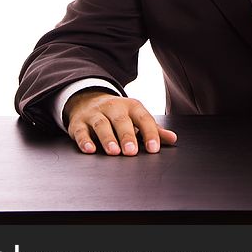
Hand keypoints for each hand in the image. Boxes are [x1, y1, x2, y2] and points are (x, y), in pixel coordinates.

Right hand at [63, 90, 177, 155]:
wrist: (87, 99)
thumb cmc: (118, 114)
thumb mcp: (136, 117)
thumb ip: (153, 129)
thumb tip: (172, 139)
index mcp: (131, 106)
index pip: (143, 118)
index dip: (149, 133)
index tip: (153, 148)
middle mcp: (113, 107)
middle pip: (121, 120)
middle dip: (127, 136)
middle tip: (131, 152)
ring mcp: (95, 114)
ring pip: (101, 125)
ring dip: (108, 138)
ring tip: (114, 152)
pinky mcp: (78, 123)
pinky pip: (80, 131)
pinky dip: (84, 141)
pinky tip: (89, 150)